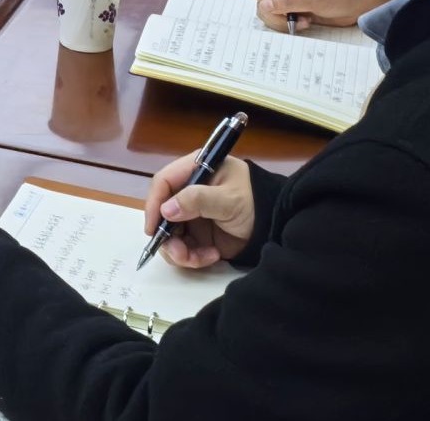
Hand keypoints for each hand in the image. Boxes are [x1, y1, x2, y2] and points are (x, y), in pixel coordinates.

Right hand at [141, 153, 255, 269]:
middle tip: (179, 253)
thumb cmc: (256, 202)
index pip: (163, 182)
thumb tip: (166, 210)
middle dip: (167, 235)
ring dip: (179, 250)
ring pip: (170, 234)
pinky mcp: (198, 235)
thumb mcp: (229, 199)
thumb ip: (198, 200)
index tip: (153, 227)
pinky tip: (212, 256)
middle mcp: (188, 192)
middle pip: (162, 212)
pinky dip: (193, 257)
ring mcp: (192, 215)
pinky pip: (184, 248)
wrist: (277, 226)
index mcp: (195, 170)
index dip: (154, 203)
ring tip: (197, 259)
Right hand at [244, 0, 388, 32]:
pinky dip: (289, 27)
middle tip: (294, 18)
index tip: (282, 8)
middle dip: (276, 15)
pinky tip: (305, 24)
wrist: (360, 3)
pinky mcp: (293, 12)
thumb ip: (289, 0)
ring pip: (268, 15)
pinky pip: (279, 22)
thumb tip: (264, 5)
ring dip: (283, 22)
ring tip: (304, 21)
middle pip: (260, 3)